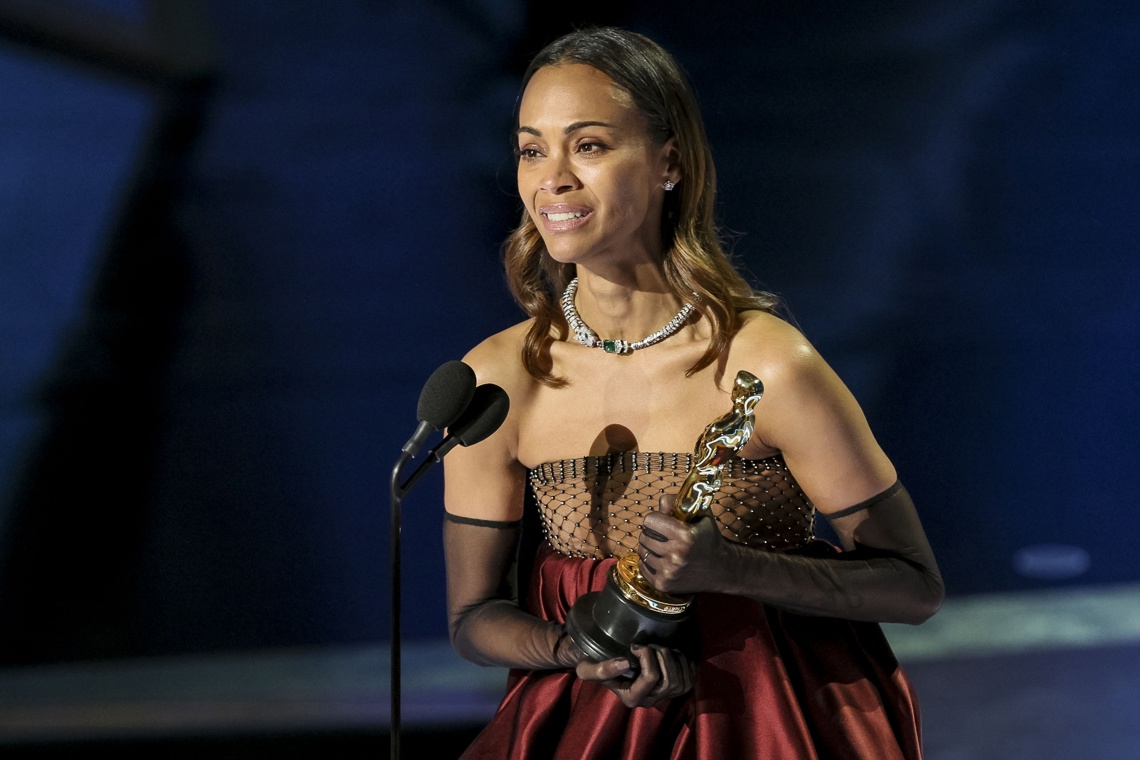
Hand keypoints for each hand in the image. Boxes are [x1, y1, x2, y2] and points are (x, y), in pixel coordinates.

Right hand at [575, 643, 694, 708]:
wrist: (604, 666)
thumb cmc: (595, 666)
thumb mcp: (587, 668)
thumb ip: (599, 670)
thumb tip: (624, 663)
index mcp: (632, 698)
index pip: (651, 678)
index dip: (647, 656)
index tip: (635, 645)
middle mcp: (650, 701)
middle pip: (670, 681)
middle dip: (663, 656)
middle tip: (650, 645)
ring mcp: (664, 697)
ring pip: (682, 681)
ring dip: (675, 658)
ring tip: (660, 648)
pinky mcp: (675, 689)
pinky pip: (690, 680)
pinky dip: (685, 664)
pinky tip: (673, 654)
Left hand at [638, 494, 731, 594]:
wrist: (722, 570)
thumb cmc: (709, 538)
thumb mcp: (701, 514)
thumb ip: (679, 502)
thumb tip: (660, 503)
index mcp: (685, 535)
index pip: (649, 520)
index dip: (656, 518)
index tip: (664, 521)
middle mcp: (676, 554)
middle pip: (644, 536)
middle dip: (652, 533)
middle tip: (665, 536)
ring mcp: (668, 572)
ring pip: (642, 552)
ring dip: (650, 548)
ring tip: (664, 548)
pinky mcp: (663, 584)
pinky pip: (643, 567)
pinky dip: (649, 563)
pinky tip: (663, 561)